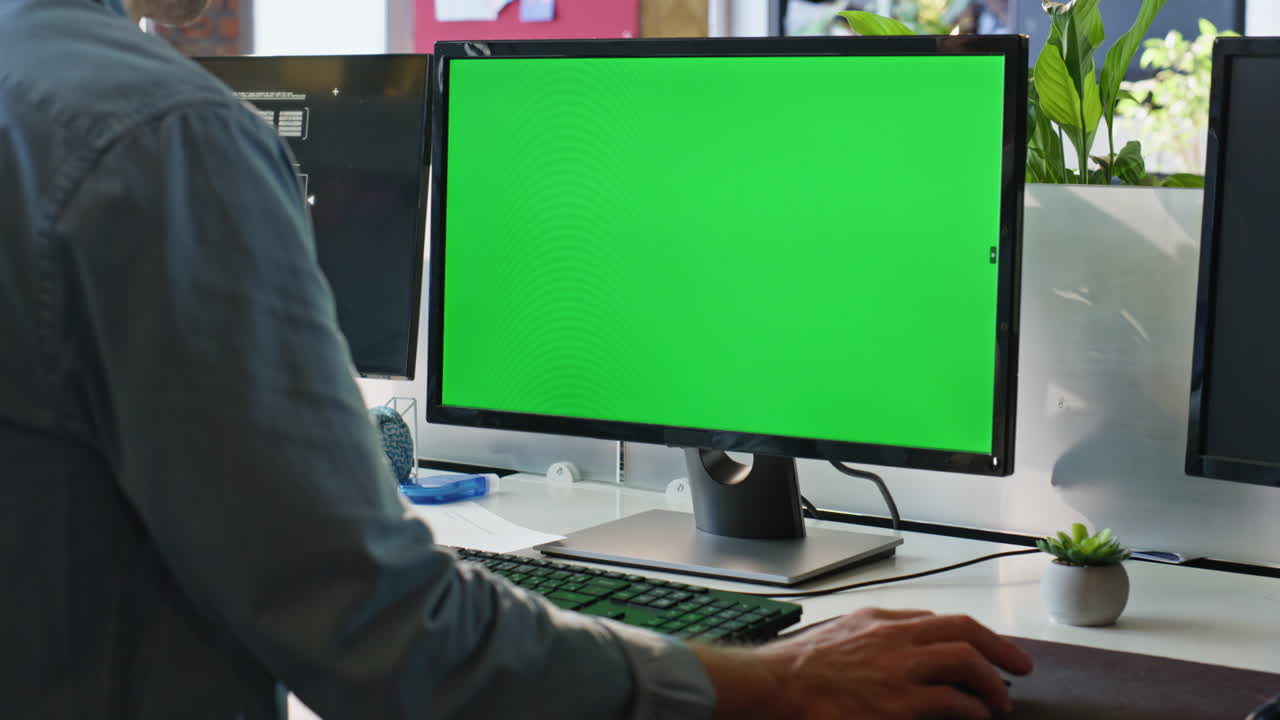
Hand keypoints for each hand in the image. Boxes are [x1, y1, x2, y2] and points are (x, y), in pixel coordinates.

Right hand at [693, 608, 1032, 719]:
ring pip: (965, 660)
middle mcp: (895, 637)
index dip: (974, 635)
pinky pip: (952, 701)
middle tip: (1020, 667)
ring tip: (1001, 700)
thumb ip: (876, 633)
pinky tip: (978, 716)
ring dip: (992, 680)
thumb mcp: (842, 632)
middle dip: (1000, 648)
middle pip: (964, 630)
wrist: (776, 684)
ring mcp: (899, 669)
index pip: (941, 620)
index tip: (989, 648)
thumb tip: (907, 639)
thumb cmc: (801, 667)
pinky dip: (972, 708)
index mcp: (882, 620)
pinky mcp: (899, 703)